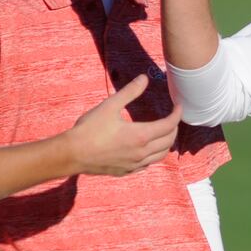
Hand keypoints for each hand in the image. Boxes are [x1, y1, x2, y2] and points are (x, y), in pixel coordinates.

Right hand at [66, 74, 181, 174]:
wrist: (72, 154)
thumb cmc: (89, 129)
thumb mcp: (109, 106)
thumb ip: (130, 92)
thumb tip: (144, 78)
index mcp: (141, 136)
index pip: (168, 125)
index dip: (177, 114)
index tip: (178, 106)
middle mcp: (142, 153)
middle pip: (168, 141)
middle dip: (174, 128)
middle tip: (172, 118)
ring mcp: (135, 164)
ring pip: (161, 155)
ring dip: (166, 143)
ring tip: (164, 132)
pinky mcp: (127, 171)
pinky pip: (148, 164)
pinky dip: (154, 155)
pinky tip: (148, 149)